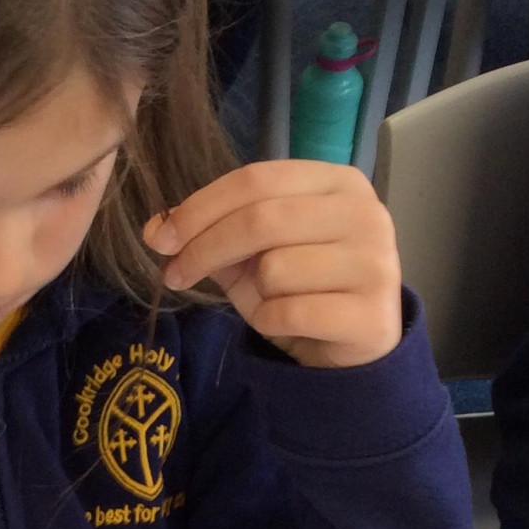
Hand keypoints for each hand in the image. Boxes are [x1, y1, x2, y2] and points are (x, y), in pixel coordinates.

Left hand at [145, 160, 401, 369]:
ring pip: (275, 268)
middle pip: (260, 219)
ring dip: (255, 292)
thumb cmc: (302, 289)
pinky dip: (271, 323)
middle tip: (174, 275)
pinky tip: (287, 324)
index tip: (161, 238)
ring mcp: (375, 263)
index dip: (200, 207)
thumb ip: (211, 235)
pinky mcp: (370, 314)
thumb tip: (153, 229)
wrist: (354, 348)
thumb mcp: (254, 256)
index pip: (256, 179)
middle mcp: (365, 214)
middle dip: (204, 248)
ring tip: (271, 301)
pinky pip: (289, 313)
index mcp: (338, 182)